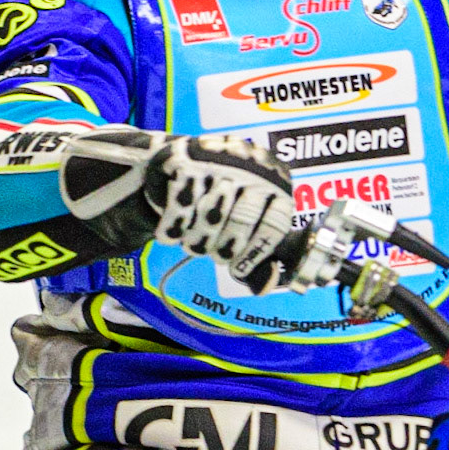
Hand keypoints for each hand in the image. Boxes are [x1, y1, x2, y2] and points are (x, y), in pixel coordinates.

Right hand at [61, 129, 296, 294]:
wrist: (183, 162)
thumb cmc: (223, 199)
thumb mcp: (247, 221)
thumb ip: (256, 253)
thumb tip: (263, 288)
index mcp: (275, 180)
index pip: (276, 224)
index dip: (255, 254)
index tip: (239, 270)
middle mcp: (251, 165)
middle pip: (242, 220)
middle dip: (224, 248)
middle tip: (215, 254)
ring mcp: (218, 161)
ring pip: (210, 217)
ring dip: (198, 241)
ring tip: (194, 242)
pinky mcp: (185, 162)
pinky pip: (180, 209)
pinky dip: (173, 230)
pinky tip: (172, 233)